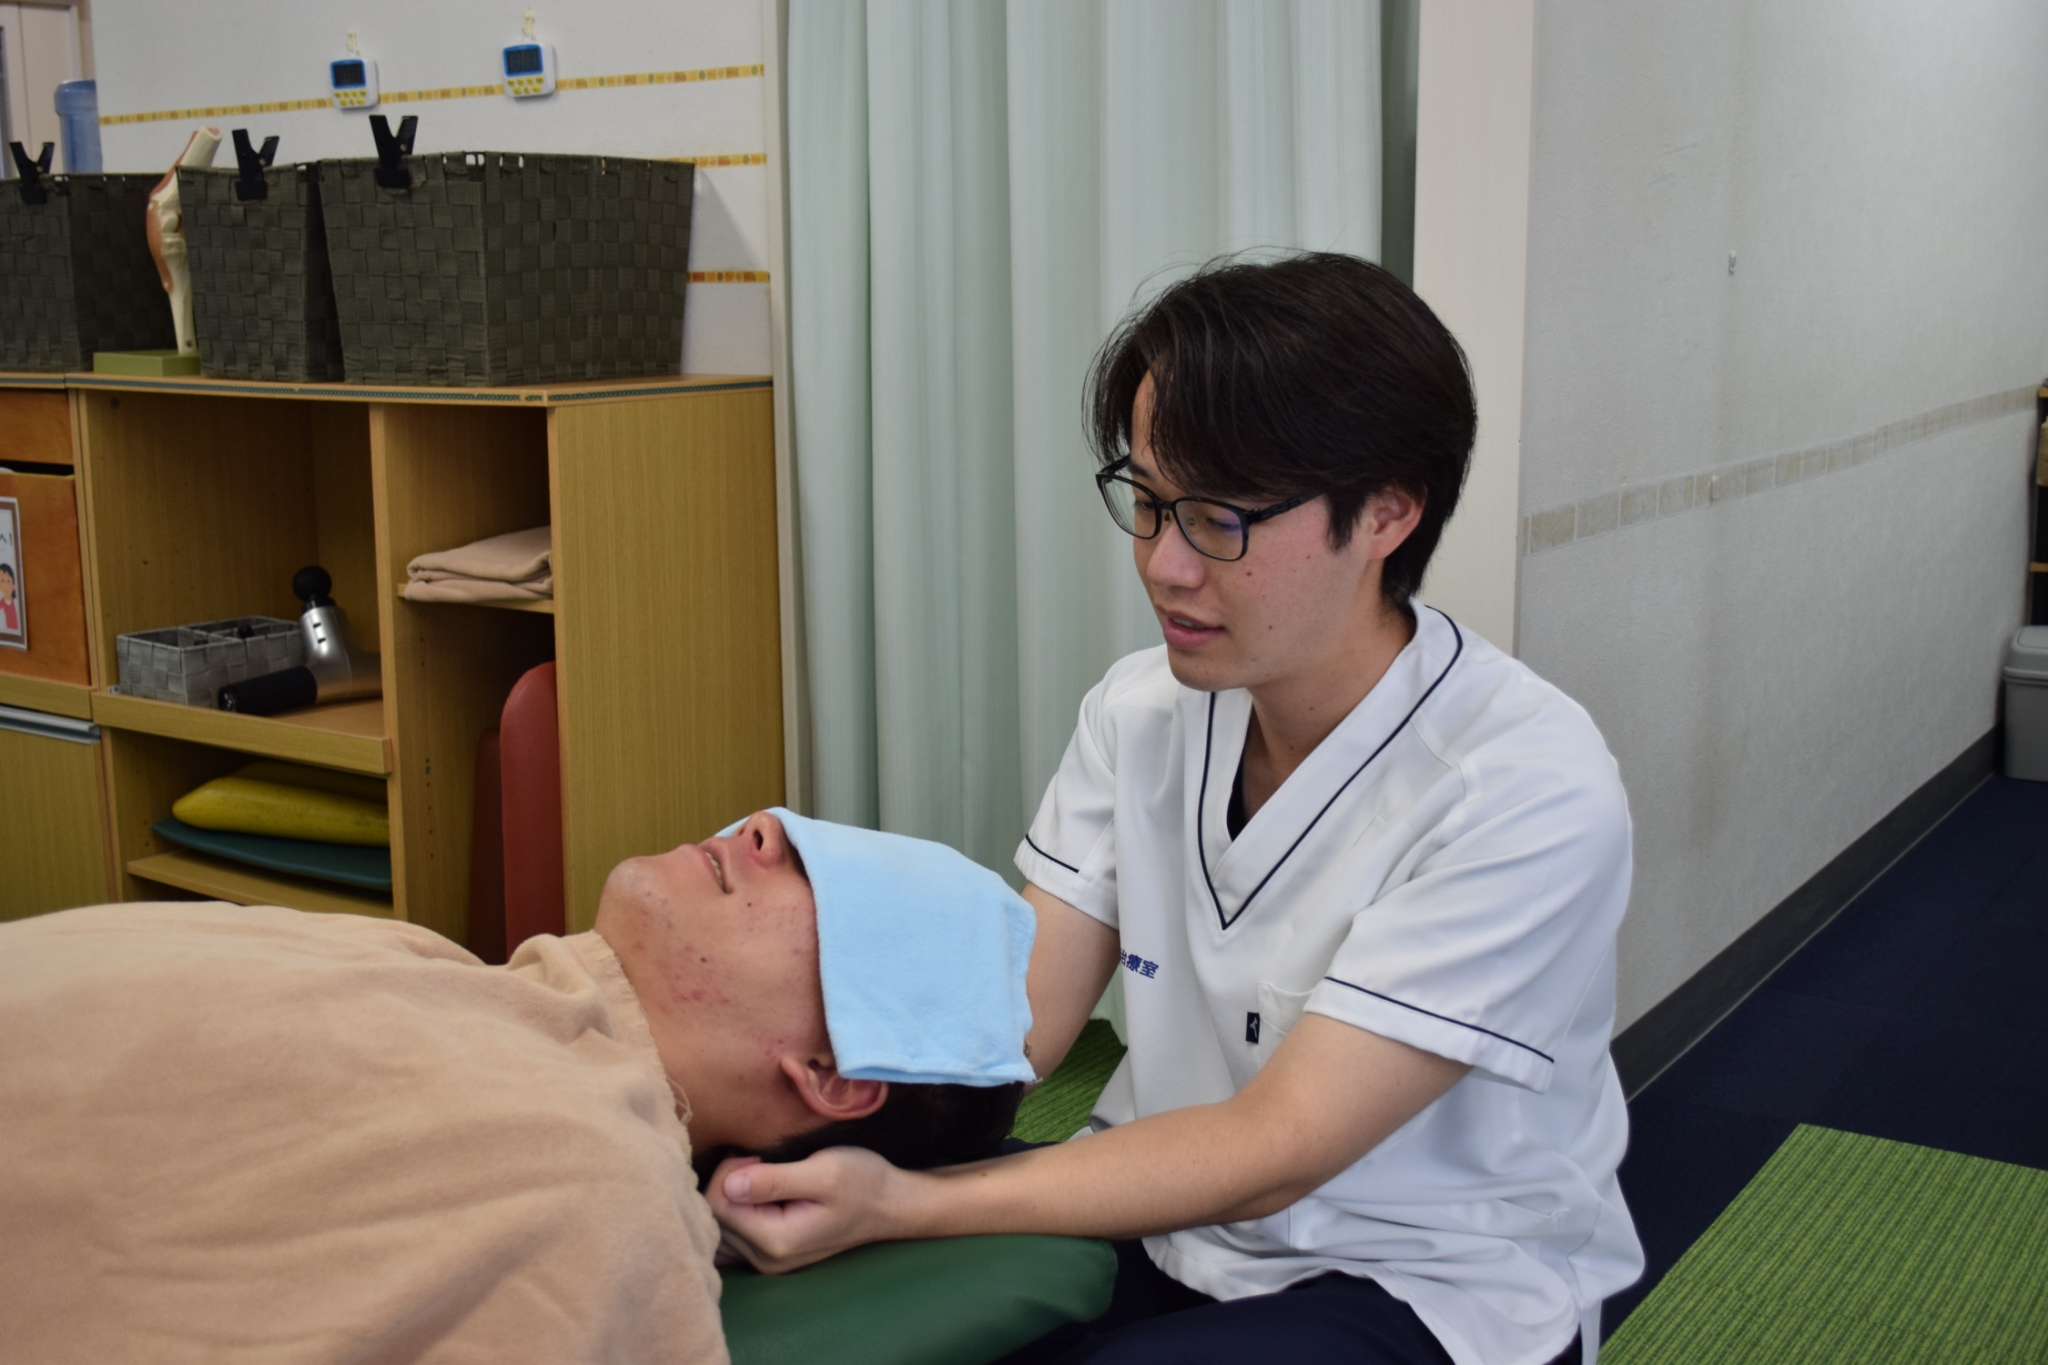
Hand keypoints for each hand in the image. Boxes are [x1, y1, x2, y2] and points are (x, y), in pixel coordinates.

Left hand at [707, 1148, 906, 1273]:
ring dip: (730, 1197)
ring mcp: (768, 1261)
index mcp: (776, 1240)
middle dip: (728, 1182)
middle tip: (761, 1162)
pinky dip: (735, 1213)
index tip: (759, 1156)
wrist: (890, 1204)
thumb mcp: (824, 1172)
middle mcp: (766, 1259)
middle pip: (714, 1218)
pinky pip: (733, 1237)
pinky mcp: (771, 1254)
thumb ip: (775, 1180)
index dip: (729, 1171)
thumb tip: (729, 1184)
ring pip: (720, 1228)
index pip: (718, 1205)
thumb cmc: (863, 1182)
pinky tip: (755, 1194)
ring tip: (760, 1176)